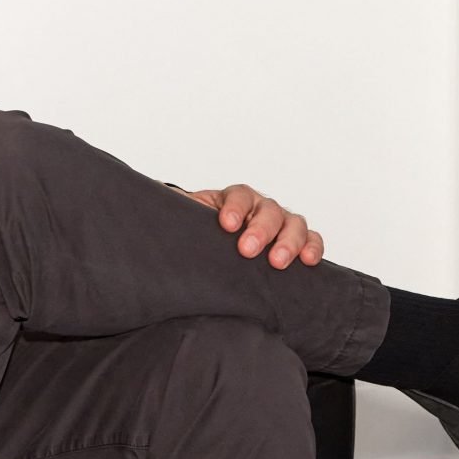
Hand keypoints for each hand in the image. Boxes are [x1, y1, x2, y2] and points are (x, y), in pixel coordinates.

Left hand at [186, 183, 322, 270]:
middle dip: (260, 230)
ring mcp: (280, 225)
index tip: (226, 225)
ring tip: (277, 262)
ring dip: (288, 241)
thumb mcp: (187, 225)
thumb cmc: (201, 237)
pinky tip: (308, 261)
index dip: (234, 208)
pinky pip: (311, 240)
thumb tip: (144, 200)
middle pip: (268, 210)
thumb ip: (174, 214)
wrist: (215, 251)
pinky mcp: (295, 243)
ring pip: (293, 223)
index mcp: (232, 200)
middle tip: (247, 250)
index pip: (238, 195)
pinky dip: (313, 247)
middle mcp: (259, 208)